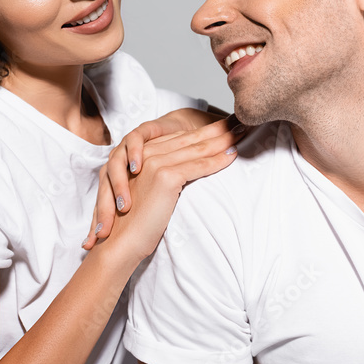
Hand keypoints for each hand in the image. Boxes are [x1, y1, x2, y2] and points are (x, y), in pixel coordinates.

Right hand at [82, 119, 239, 258]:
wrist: (120, 241)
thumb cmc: (136, 223)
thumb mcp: (152, 193)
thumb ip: (165, 178)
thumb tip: (188, 176)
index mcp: (145, 154)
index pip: (181, 138)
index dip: (204, 131)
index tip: (225, 127)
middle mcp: (149, 153)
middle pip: (191, 139)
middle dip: (218, 130)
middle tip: (240, 122)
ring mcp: (156, 163)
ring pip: (197, 149)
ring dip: (223, 140)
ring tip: (242, 133)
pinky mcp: (164, 176)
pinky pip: (198, 166)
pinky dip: (218, 160)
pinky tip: (233, 155)